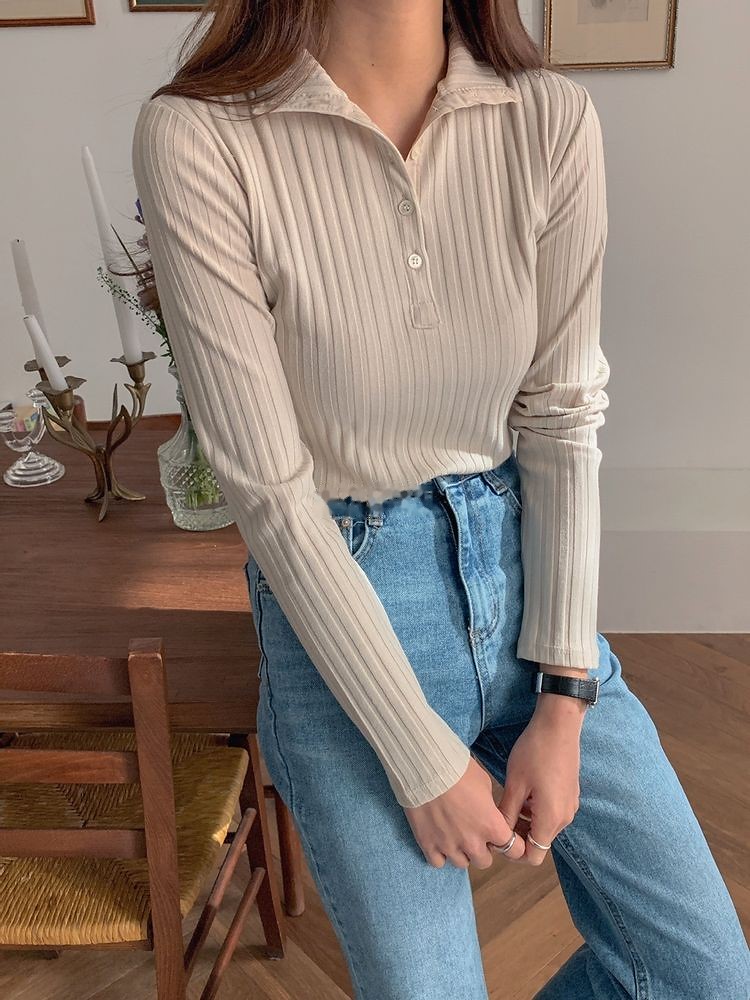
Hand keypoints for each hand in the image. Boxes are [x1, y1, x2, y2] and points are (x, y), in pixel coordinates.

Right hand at [404, 754, 525, 869]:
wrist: (426, 768)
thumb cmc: (458, 770)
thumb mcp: (484, 783)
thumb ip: (489, 805)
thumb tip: (486, 812)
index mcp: (491, 825)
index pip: (514, 850)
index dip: (511, 844)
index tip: (502, 838)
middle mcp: (473, 842)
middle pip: (485, 861)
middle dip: (482, 848)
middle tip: (474, 833)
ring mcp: (449, 846)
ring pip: (462, 863)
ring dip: (461, 852)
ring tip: (454, 835)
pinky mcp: (428, 845)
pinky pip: (438, 862)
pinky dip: (440, 854)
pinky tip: (438, 839)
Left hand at [496, 693, 586, 864]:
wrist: (559, 725)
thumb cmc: (535, 753)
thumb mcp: (515, 784)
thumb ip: (507, 815)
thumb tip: (498, 835)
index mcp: (551, 819)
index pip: (533, 857)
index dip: (513, 852)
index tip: (497, 835)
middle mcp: (565, 818)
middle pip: (539, 842)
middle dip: (518, 835)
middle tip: (498, 817)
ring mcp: (570, 806)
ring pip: (544, 827)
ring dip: (526, 821)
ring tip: (509, 800)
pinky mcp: (570, 794)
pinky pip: (551, 812)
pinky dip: (536, 810)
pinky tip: (523, 790)